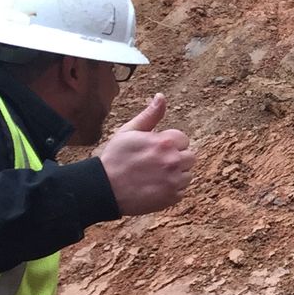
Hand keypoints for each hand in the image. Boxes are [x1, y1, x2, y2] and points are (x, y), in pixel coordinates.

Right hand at [98, 93, 194, 215]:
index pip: (183, 140)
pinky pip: (181, 191)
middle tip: (155, 163)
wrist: (103, 188)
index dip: (169, 144)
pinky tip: (154, 187)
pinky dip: (171, 189)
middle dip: (176, 158)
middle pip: (190, 157)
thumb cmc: (115, 158)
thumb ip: (150, 115)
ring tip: (154, 176)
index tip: (155, 149)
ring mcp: (174, 181)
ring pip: (187, 174)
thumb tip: (161, 97)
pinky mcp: (172, 197)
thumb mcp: (129, 131)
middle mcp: (174, 161)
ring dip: (175, 175)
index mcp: (166, 142)